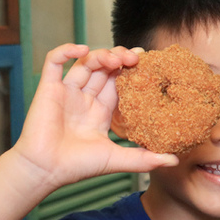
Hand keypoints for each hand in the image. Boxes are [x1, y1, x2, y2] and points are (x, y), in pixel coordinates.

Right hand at [12, 44, 176, 190]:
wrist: (45, 170)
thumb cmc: (77, 167)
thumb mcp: (117, 160)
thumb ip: (144, 159)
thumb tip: (174, 159)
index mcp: (100, 112)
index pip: (118, 84)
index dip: (131, 72)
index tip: (146, 63)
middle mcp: (84, 99)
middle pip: (104, 69)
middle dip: (120, 59)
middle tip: (135, 57)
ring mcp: (66, 92)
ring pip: (85, 62)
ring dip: (101, 55)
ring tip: (116, 58)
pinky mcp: (48, 88)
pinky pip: (54, 61)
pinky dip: (66, 50)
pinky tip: (82, 49)